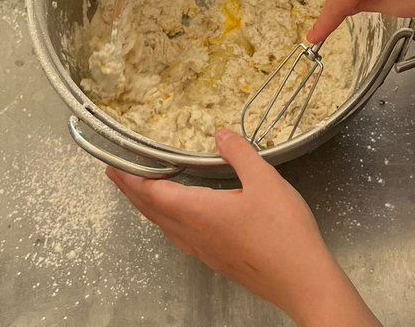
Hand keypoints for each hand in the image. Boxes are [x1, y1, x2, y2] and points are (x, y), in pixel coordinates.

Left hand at [107, 129, 379, 326]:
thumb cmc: (282, 229)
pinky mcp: (218, 261)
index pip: (154, 193)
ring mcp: (205, 252)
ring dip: (148, 207)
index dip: (132, 178)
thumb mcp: (264, 180)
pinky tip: (179, 217)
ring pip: (165, 227)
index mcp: (199, 212)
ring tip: (141, 191)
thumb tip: (219, 133)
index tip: (113, 165)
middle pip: (153, 212)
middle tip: (115, 174)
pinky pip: (180, 237)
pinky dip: (167, 220)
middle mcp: (194, 234)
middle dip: (132, 192)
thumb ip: (239, 153)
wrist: (302, 280)